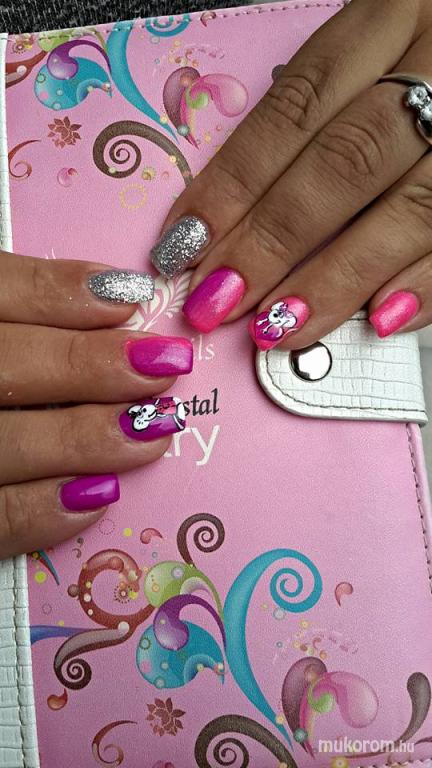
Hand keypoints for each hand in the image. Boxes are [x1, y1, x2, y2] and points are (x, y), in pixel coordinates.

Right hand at [0, 251, 191, 558]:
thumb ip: (16, 296)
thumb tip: (114, 294)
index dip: (58, 293)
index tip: (131, 297)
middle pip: (2, 369)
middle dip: (88, 366)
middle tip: (162, 365)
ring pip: (3, 445)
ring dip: (85, 439)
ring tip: (152, 431)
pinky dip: (44, 511)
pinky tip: (98, 495)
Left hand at [151, 0, 431, 349]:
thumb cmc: (415, 67)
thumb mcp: (364, 60)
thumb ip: (311, 125)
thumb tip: (232, 221)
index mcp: (391, 19)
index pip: (297, 108)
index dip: (235, 182)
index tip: (187, 243)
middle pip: (346, 162)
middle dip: (274, 241)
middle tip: (222, 298)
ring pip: (411, 208)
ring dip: (338, 277)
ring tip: (282, 324)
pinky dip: (423, 284)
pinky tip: (378, 319)